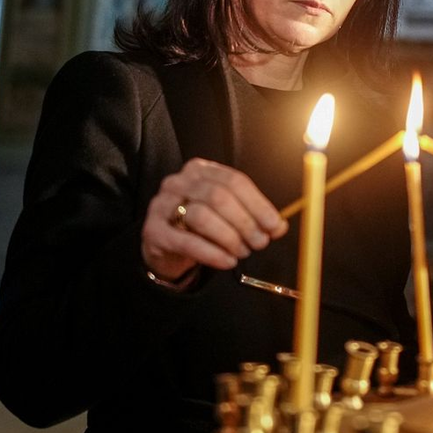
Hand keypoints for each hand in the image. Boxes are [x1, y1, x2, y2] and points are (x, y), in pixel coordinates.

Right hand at [141, 158, 288, 282]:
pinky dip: (211, 253)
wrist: (165, 245)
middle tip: (260, 242)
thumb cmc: (200, 225)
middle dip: (245, 222)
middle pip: (219, 197)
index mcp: (201, 170)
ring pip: (202, 216)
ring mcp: (162, 205)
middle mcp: (180, 182)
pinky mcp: (153, 231)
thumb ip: (252, 215)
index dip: (259, 204)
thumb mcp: (226, 214)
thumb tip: (279, 226)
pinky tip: (227, 261)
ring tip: (242, 252)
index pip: (235, 181)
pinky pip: (186, 241)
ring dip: (229, 237)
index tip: (275, 225)